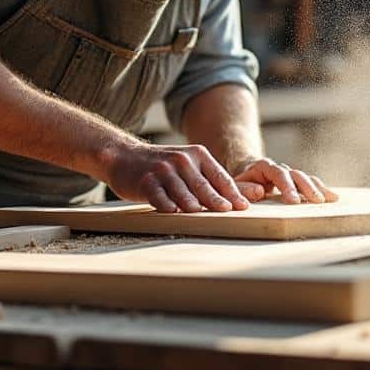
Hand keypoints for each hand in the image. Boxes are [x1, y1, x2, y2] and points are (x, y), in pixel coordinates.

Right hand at [105, 142, 249, 212]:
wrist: (125, 157)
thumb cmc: (164, 167)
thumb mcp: (187, 165)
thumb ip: (207, 180)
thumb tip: (235, 200)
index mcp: (198, 155)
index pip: (219, 176)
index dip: (232, 193)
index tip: (243, 207)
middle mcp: (182, 160)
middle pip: (203, 185)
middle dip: (216, 199)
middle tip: (228, 211)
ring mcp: (163, 170)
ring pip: (181, 191)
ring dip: (191, 203)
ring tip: (200, 213)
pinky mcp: (146, 181)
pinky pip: (158, 195)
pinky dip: (165, 204)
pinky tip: (172, 212)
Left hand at [231, 158, 337, 203]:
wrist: (246, 172)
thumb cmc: (241, 183)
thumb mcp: (236, 185)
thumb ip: (244, 189)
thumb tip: (259, 191)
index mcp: (264, 166)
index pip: (278, 174)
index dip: (287, 186)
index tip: (294, 200)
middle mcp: (280, 168)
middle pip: (296, 175)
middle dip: (307, 188)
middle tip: (316, 201)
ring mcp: (290, 175)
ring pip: (306, 178)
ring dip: (318, 188)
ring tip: (330, 199)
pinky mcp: (296, 182)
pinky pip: (310, 184)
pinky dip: (321, 190)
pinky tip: (333, 197)